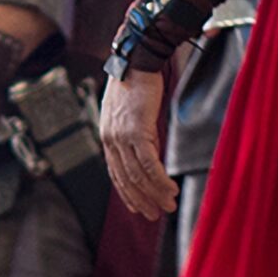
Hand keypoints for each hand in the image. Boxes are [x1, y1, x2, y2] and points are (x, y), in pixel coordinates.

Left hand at [100, 68, 177, 219]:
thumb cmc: (136, 84)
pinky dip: (160, 179)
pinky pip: (149, 163)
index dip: (127, 193)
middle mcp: (110, 139)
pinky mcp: (136, 130)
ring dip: (155, 193)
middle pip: (125, 178)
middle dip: (141, 200)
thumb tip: (151, 152)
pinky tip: (170, 188)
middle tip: (154, 215)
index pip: (115, 173)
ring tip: (168, 205)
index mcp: (107, 136)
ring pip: (138, 175)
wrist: (137, 61)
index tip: (137, 207)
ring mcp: (121, 136)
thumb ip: (137, 135)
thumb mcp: (132, 114)